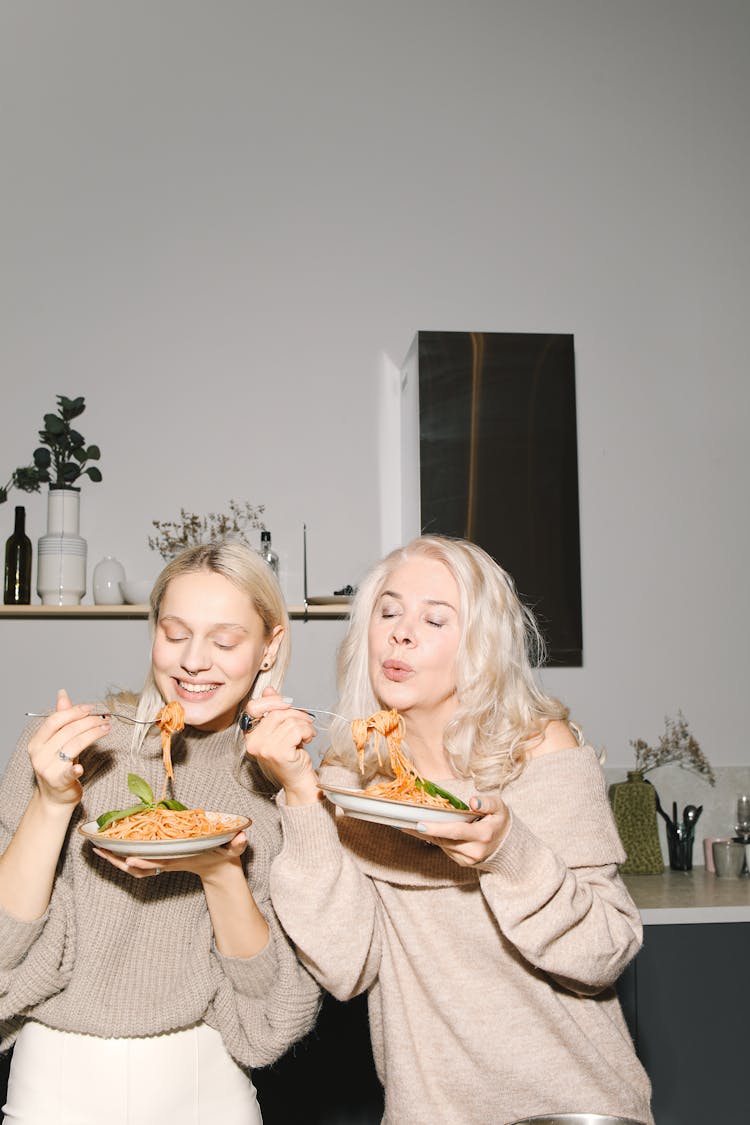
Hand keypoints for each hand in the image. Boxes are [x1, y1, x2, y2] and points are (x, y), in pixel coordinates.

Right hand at [28, 689, 110, 809]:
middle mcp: (39, 755)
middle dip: (89, 722)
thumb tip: (62, 694)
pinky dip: (75, 768)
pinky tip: (81, 767)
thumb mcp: (58, 741)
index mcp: (37, 742)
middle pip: (67, 731)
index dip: (74, 712)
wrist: (55, 798)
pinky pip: (67, 773)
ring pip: (73, 746)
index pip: (55, 721)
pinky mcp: (58, 782)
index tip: (91, 708)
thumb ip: (61, 719)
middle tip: (104, 719)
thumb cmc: (58, 766)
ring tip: (106, 729)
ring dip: (93, 735)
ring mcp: (47, 769)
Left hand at [93, 830, 248, 881]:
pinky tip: (110, 847)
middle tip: (99, 850)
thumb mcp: (233, 849)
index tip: (130, 860)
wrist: (219, 868)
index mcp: (182, 858)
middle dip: (118, 859)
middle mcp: (168, 861)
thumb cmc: (223, 855)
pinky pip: (136, 860)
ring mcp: (162, 862)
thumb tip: (242, 836)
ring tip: (96, 847)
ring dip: (115, 858)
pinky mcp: (159, 859)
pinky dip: (121, 855)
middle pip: (139, 864)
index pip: (161, 861)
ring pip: (133, 864)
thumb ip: (238, 843)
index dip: (145, 862)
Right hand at [242, 688, 319, 804]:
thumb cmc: (290, 756)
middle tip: (306, 722)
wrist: (298, 780)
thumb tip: (269, 690)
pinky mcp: (279, 753)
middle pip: (276, 712)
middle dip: (296, 714)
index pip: (253, 707)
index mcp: (251, 735)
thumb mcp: (279, 730)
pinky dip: (308, 731)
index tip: (287, 703)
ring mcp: (265, 748)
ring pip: (289, 720)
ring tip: (306, 733)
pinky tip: (307, 739)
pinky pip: (296, 730)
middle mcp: (254, 742)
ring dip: (304, 724)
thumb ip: (272, 710)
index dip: (271, 701)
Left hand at [407, 793, 510, 866]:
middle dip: (427, 830)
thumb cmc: (499, 820)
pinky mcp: (463, 862)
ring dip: (430, 834)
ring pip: (443, 844)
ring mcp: (468, 859)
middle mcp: (475, 850)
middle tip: (407, 821)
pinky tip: (427, 830)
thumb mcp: (498, 807)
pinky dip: (436, 839)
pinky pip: (445, 849)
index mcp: (483, 835)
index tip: (420, 824)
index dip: (437, 828)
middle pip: (445, 839)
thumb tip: (473, 801)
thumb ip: (487, 802)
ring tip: (414, 822)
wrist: (507, 844)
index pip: (456, 831)